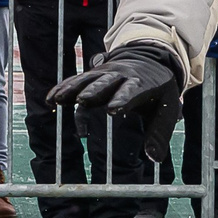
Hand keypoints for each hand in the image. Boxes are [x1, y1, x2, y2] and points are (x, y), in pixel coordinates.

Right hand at [45, 43, 183, 139]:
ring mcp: (105, 74)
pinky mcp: (93, 75)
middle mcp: (121, 76)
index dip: (122, 99)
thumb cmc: (158, 90)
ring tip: (58, 101)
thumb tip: (154, 158)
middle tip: (82, 101)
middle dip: (94, 90)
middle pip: (106, 82)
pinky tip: (50, 100)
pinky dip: (63, 88)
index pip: (132, 91)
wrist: (149, 59)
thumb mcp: (167, 108)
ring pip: (87, 79)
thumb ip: (159, 133)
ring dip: (72, 89)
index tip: (112, 110)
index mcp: (142, 83)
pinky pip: (76, 80)